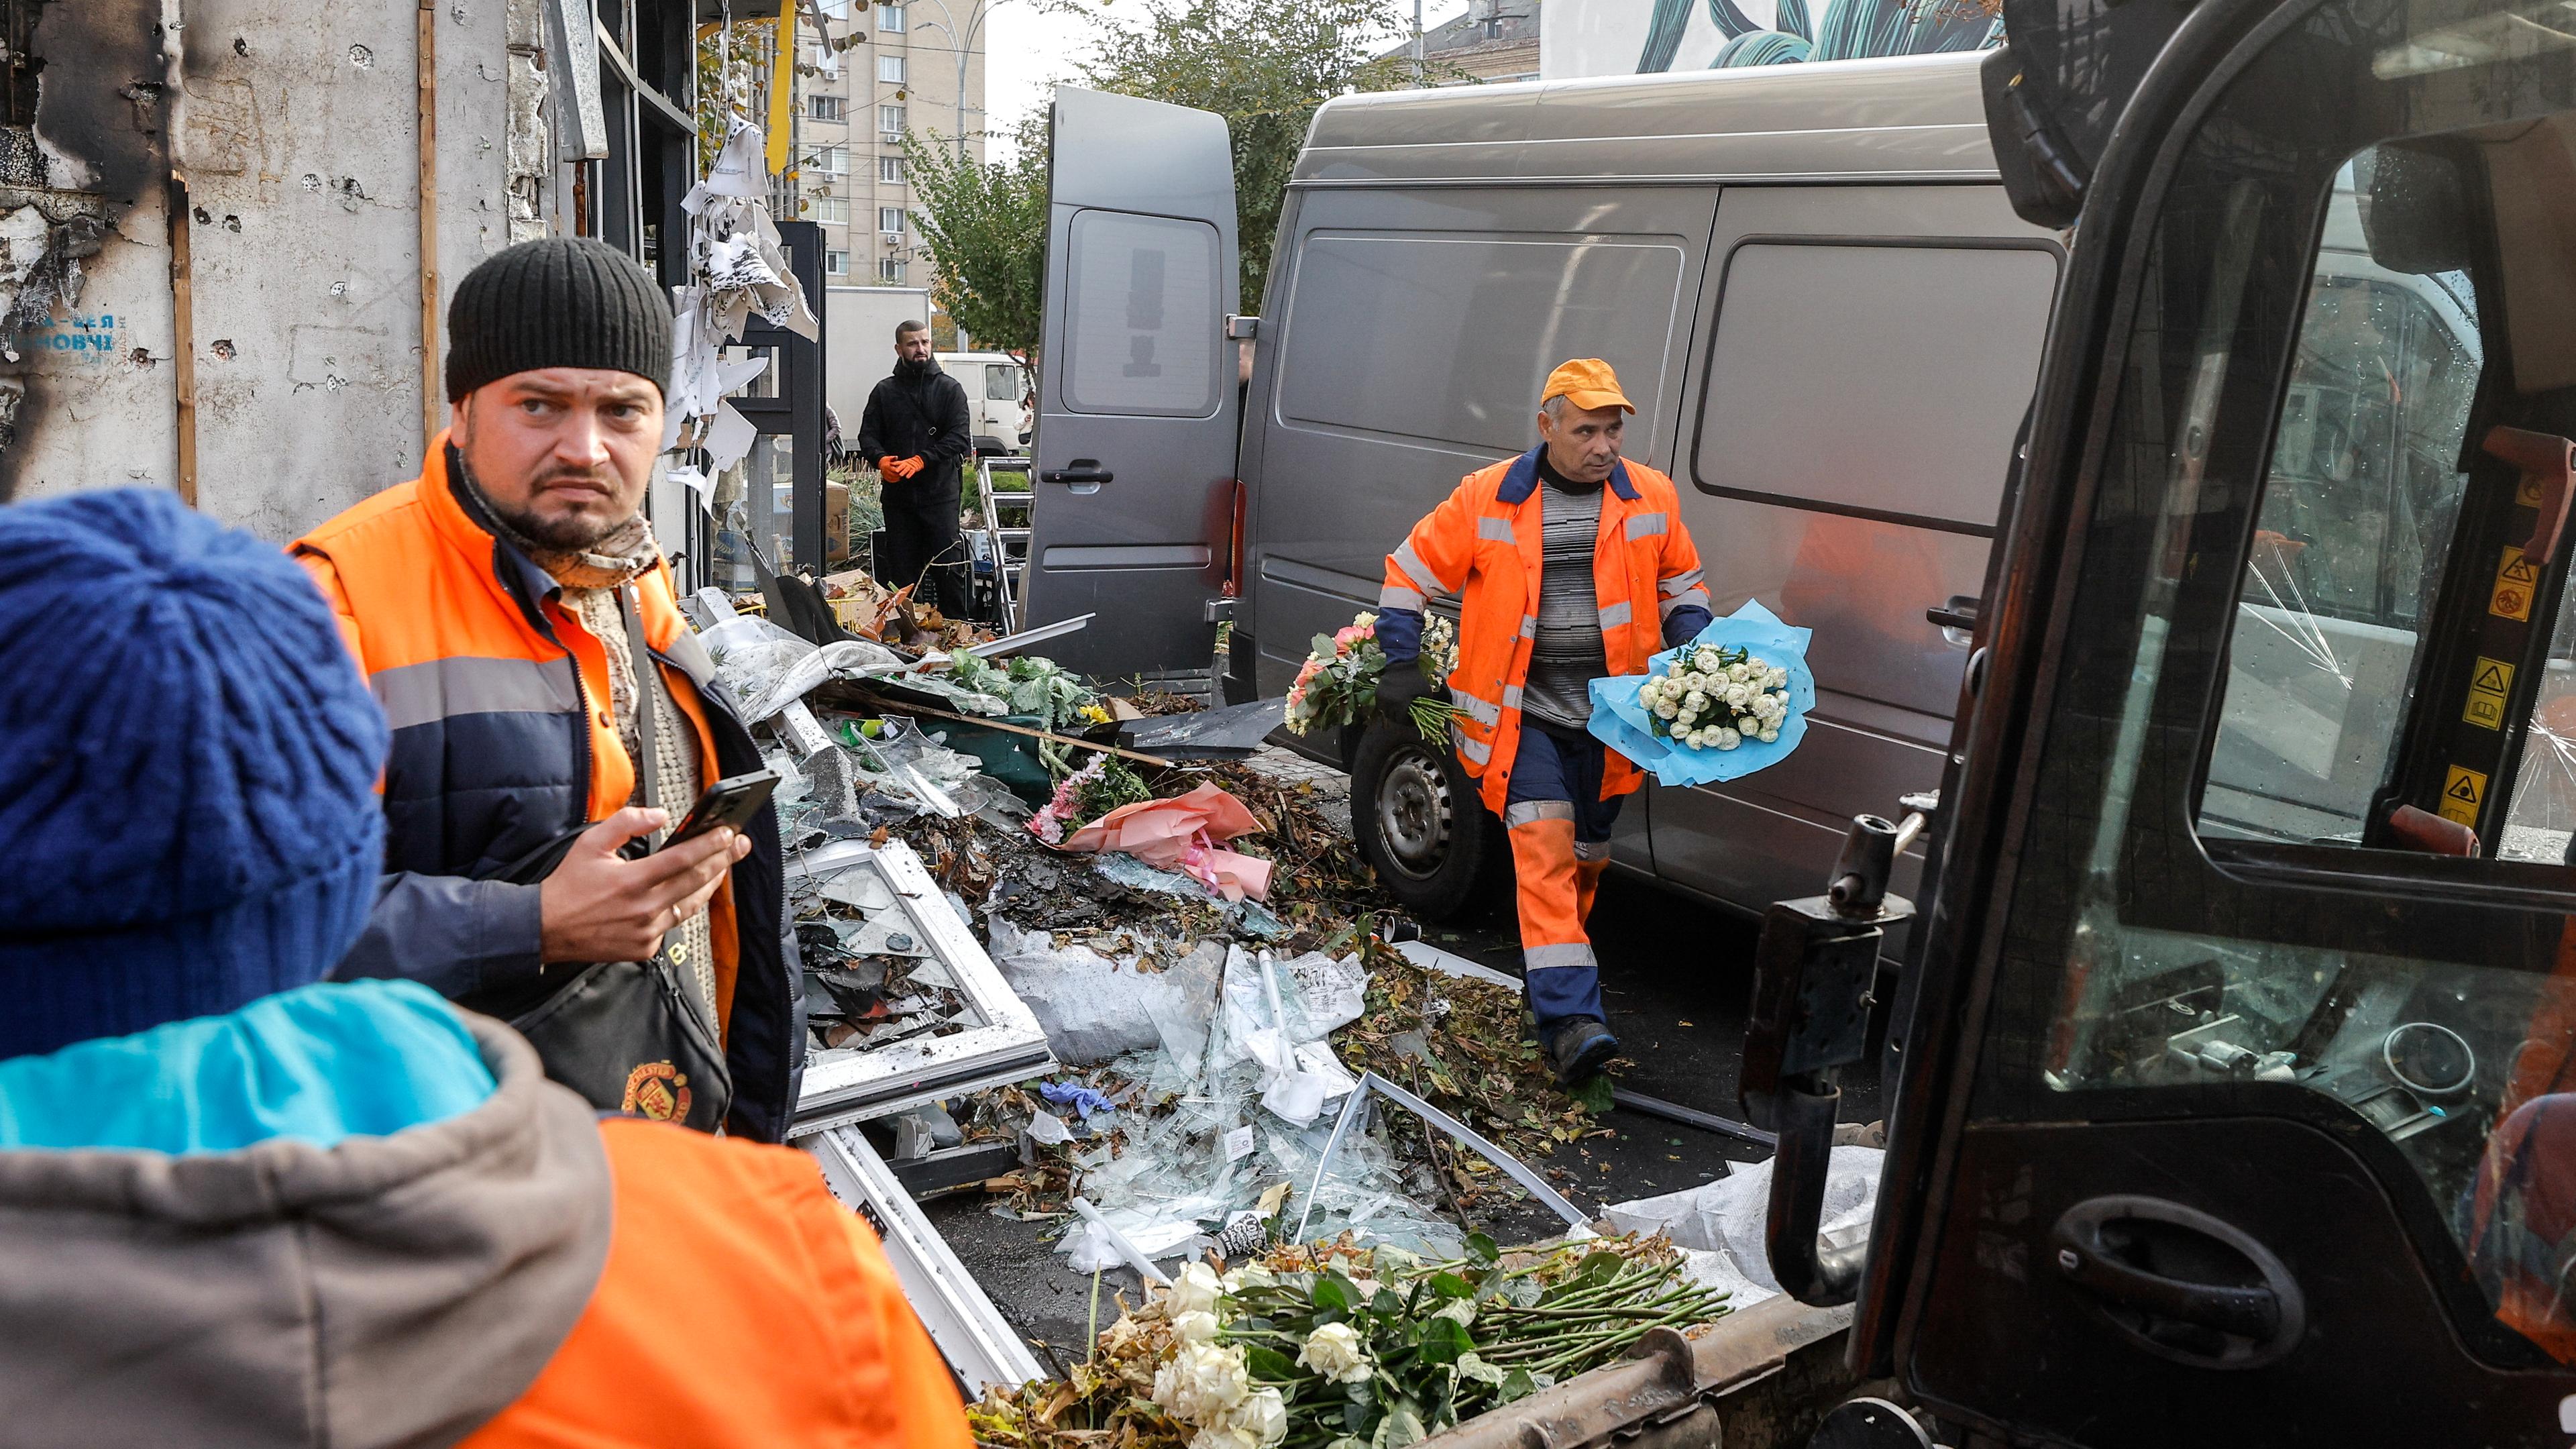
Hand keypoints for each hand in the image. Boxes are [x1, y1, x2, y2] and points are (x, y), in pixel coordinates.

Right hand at [538, 807, 750, 963]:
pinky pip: (670, 925)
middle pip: (696, 881)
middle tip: (740, 845)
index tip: (728, 833)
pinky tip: (684, 894)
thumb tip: (660, 816)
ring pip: (689, 905)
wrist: (546, 929)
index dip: (710, 845)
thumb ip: (626, 823)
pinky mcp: (645, 948)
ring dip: (709, 885)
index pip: (682, 859)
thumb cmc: (568, 885)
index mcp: (632, 881)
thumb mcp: (590, 843)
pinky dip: (678, 908)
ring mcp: (646, 932)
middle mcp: (644, 909)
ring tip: (722, 867)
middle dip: (723, 860)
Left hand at [882, 455, 923, 480]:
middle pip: (902, 466)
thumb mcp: (903, 462)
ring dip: (904, 472)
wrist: (918, 461)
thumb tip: (890, 464)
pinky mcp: (914, 469)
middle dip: (899, 468)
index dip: (895, 463)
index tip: (891, 465)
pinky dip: (909, 474)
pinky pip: (912, 471)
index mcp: (903, 462)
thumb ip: (897, 463)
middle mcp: (906, 464)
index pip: (898, 462)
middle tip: (896, 471)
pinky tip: (907, 477)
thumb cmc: (908, 463)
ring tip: (901, 474)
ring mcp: (910, 466)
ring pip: (907, 469)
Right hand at [1374, 659, 1436, 721]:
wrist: (1402, 665)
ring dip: (1392, 713)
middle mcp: (1390, 702)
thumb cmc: (1415, 678)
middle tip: (1405, 717)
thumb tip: (1426, 714)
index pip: (1401, 720)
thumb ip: (1426, 704)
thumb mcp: (1425, 691)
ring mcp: (1382, 698)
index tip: (1411, 721)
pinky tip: (1392, 704)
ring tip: (1398, 711)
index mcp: (1401, 703)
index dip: (1407, 723)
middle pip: (1392, 718)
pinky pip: (1380, 705)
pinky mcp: (1378, 693)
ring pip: (1385, 712)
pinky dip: (1386, 707)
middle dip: (1399, 719)